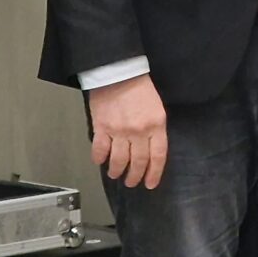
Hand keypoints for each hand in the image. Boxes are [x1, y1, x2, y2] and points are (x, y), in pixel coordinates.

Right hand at [87, 74, 167, 189]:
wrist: (119, 73)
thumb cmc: (140, 89)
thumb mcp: (157, 109)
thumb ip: (155, 129)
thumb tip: (150, 150)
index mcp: (156, 125)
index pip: (158, 156)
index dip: (154, 173)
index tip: (150, 184)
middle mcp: (139, 131)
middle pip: (138, 162)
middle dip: (135, 176)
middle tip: (132, 182)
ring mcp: (119, 131)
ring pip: (119, 160)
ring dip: (117, 170)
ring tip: (115, 174)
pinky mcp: (102, 127)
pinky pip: (100, 149)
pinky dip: (99, 158)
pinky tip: (100, 161)